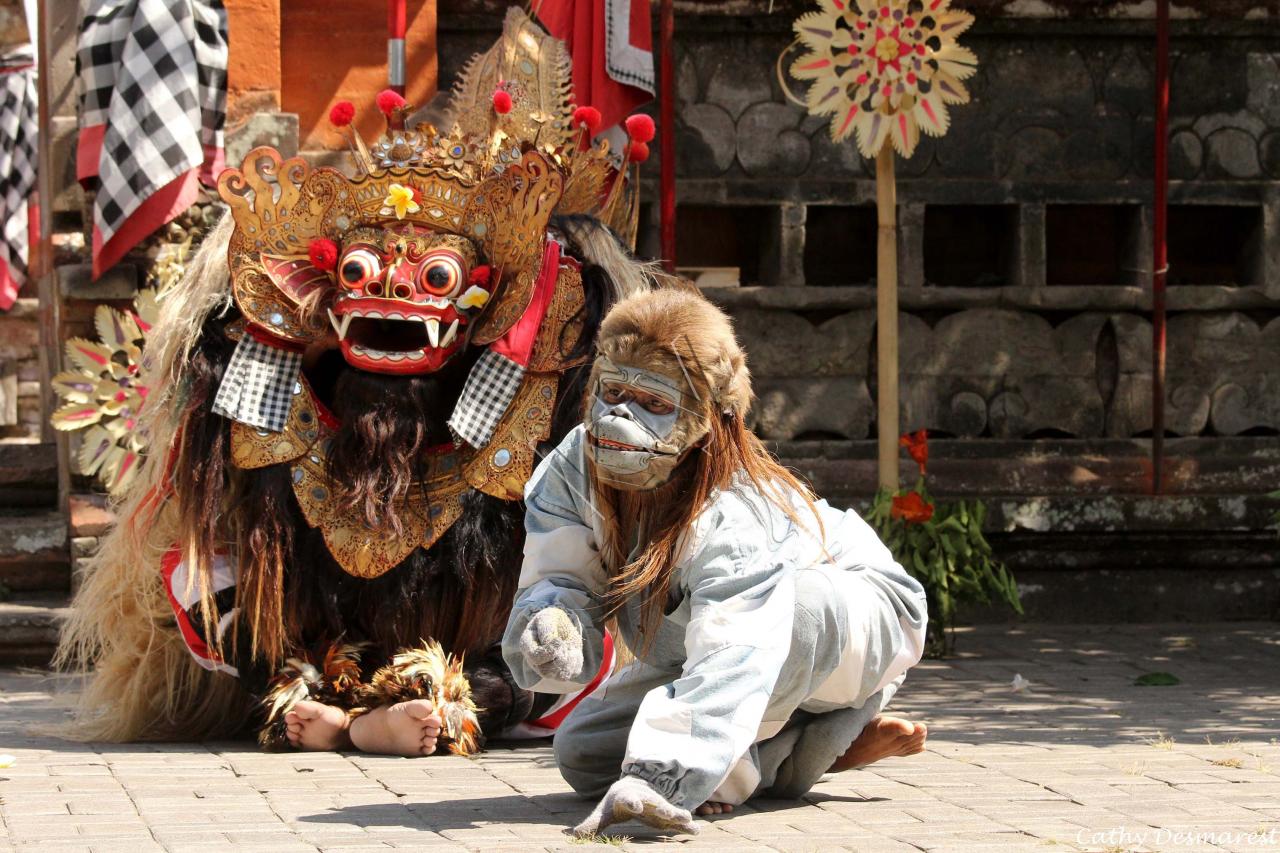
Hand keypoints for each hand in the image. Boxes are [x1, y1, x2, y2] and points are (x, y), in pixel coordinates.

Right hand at [519, 607, 583, 681]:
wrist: (561, 625)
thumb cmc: (552, 620)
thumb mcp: (548, 618)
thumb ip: (547, 631)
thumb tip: (551, 645)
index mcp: (527, 645)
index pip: (535, 656)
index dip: (549, 651)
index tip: (559, 640)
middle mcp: (533, 661)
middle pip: (545, 671)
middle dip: (560, 659)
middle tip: (565, 646)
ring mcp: (545, 669)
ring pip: (557, 676)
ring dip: (569, 662)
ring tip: (572, 649)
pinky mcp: (558, 672)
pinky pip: (567, 675)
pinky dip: (575, 665)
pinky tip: (575, 653)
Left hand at [572, 776, 698, 837]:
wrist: (636, 788)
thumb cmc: (618, 802)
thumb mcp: (605, 812)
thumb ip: (592, 824)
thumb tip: (573, 835)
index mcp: (628, 798)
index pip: (629, 799)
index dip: (632, 802)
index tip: (636, 806)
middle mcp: (646, 800)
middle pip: (654, 803)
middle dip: (661, 807)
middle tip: (668, 812)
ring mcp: (658, 806)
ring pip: (670, 810)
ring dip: (678, 815)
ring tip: (688, 820)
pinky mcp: (667, 815)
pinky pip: (678, 820)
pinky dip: (687, 825)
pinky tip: (696, 831)